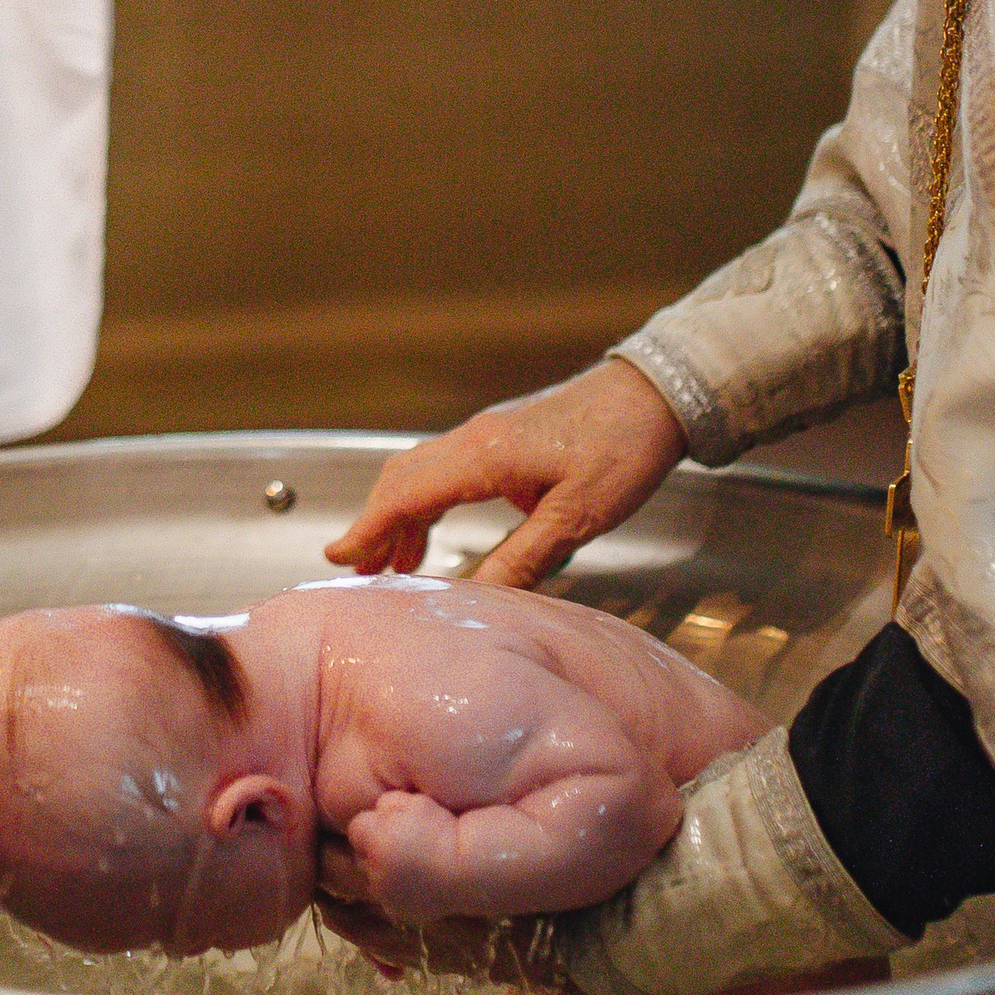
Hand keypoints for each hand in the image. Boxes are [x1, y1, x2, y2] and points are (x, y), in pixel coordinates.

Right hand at [323, 356, 686, 587]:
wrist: (655, 395)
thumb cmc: (622, 450)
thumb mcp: (577, 517)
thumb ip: (523, 559)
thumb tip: (476, 599)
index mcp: (484, 456)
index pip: (406, 494)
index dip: (368, 529)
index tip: (339, 559)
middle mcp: (474, 439)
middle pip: (401, 480)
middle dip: (374, 526)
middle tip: (358, 572)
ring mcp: (486, 434)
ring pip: (420, 473)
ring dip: (399, 516)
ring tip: (392, 564)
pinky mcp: (502, 438)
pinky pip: (444, 470)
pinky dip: (425, 503)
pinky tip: (435, 534)